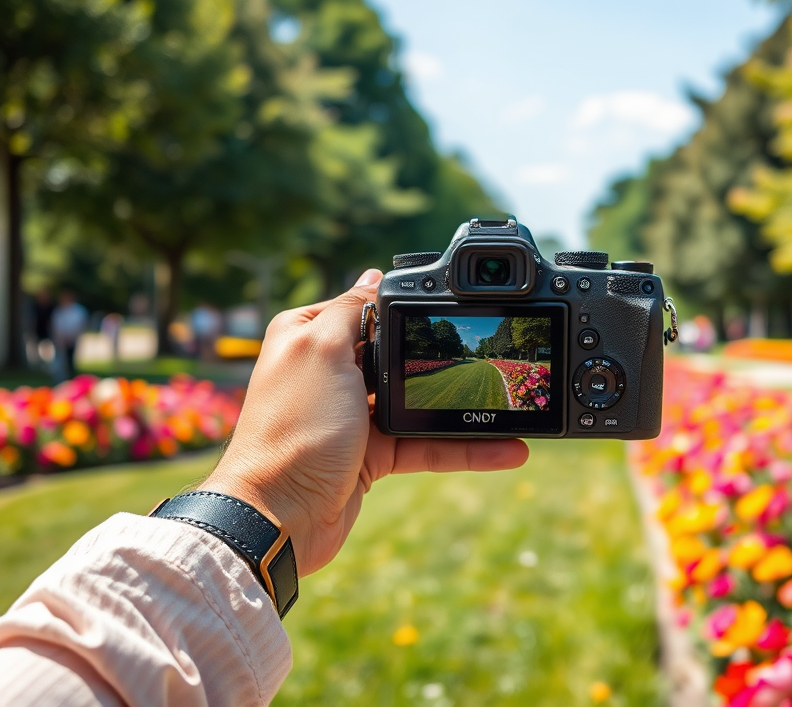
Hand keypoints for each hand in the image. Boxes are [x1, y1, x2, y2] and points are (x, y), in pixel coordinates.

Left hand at [202, 269, 528, 576]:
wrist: (279, 515)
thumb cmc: (295, 427)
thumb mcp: (321, 348)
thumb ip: (353, 309)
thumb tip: (374, 275)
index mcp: (310, 334)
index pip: (368, 306)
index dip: (409, 307)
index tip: (457, 304)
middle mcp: (331, 370)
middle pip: (401, 354)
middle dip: (445, 358)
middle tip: (493, 355)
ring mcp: (353, 413)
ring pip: (421, 402)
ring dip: (465, 411)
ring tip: (511, 410)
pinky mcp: (372, 453)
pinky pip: (427, 443)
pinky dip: (465, 448)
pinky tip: (506, 449)